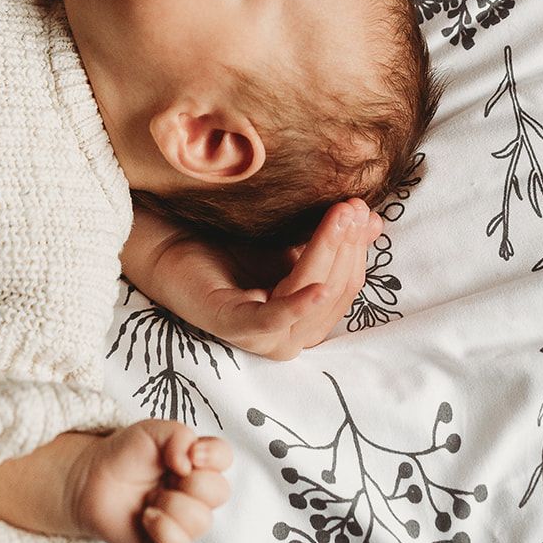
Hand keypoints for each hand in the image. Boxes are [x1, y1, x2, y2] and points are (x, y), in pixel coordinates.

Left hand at [70, 422, 231, 542]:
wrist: (90, 479)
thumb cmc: (124, 454)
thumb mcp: (152, 431)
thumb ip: (179, 435)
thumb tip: (191, 462)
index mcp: (196, 463)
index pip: (225, 459)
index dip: (215, 456)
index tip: (192, 455)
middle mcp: (194, 493)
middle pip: (220, 492)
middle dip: (192, 482)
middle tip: (167, 476)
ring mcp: (181, 522)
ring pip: (201, 521)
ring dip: (172, 504)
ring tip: (151, 498)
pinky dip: (163, 529)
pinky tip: (147, 516)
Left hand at [122, 199, 381, 359]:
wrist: (168, 237)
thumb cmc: (226, 241)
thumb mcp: (288, 238)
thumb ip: (328, 238)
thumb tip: (373, 221)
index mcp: (302, 317)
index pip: (345, 287)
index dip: (357, 250)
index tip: (364, 209)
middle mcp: (284, 334)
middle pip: (333, 295)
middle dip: (347, 249)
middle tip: (352, 209)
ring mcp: (257, 334)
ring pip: (310, 304)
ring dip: (328, 258)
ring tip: (338, 219)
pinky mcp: (228, 323)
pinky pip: (270, 322)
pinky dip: (296, 306)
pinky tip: (316, 288)